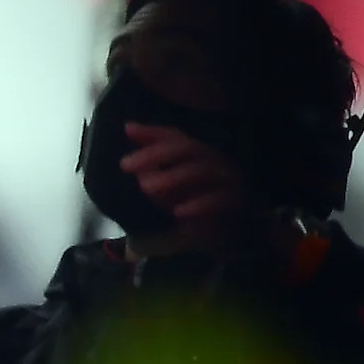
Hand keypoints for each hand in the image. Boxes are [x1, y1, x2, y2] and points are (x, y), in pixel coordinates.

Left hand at [116, 122, 271, 252]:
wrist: (237, 232)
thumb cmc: (198, 203)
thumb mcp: (169, 186)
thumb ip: (153, 168)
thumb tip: (131, 140)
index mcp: (198, 153)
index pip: (175, 136)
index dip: (153, 132)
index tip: (127, 130)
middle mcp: (213, 159)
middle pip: (186, 147)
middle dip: (155, 154)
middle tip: (125, 165)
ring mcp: (228, 178)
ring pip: (201, 170)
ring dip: (172, 177)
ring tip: (145, 188)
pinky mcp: (237, 201)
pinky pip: (219, 199)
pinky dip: (198, 205)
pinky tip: (178, 212)